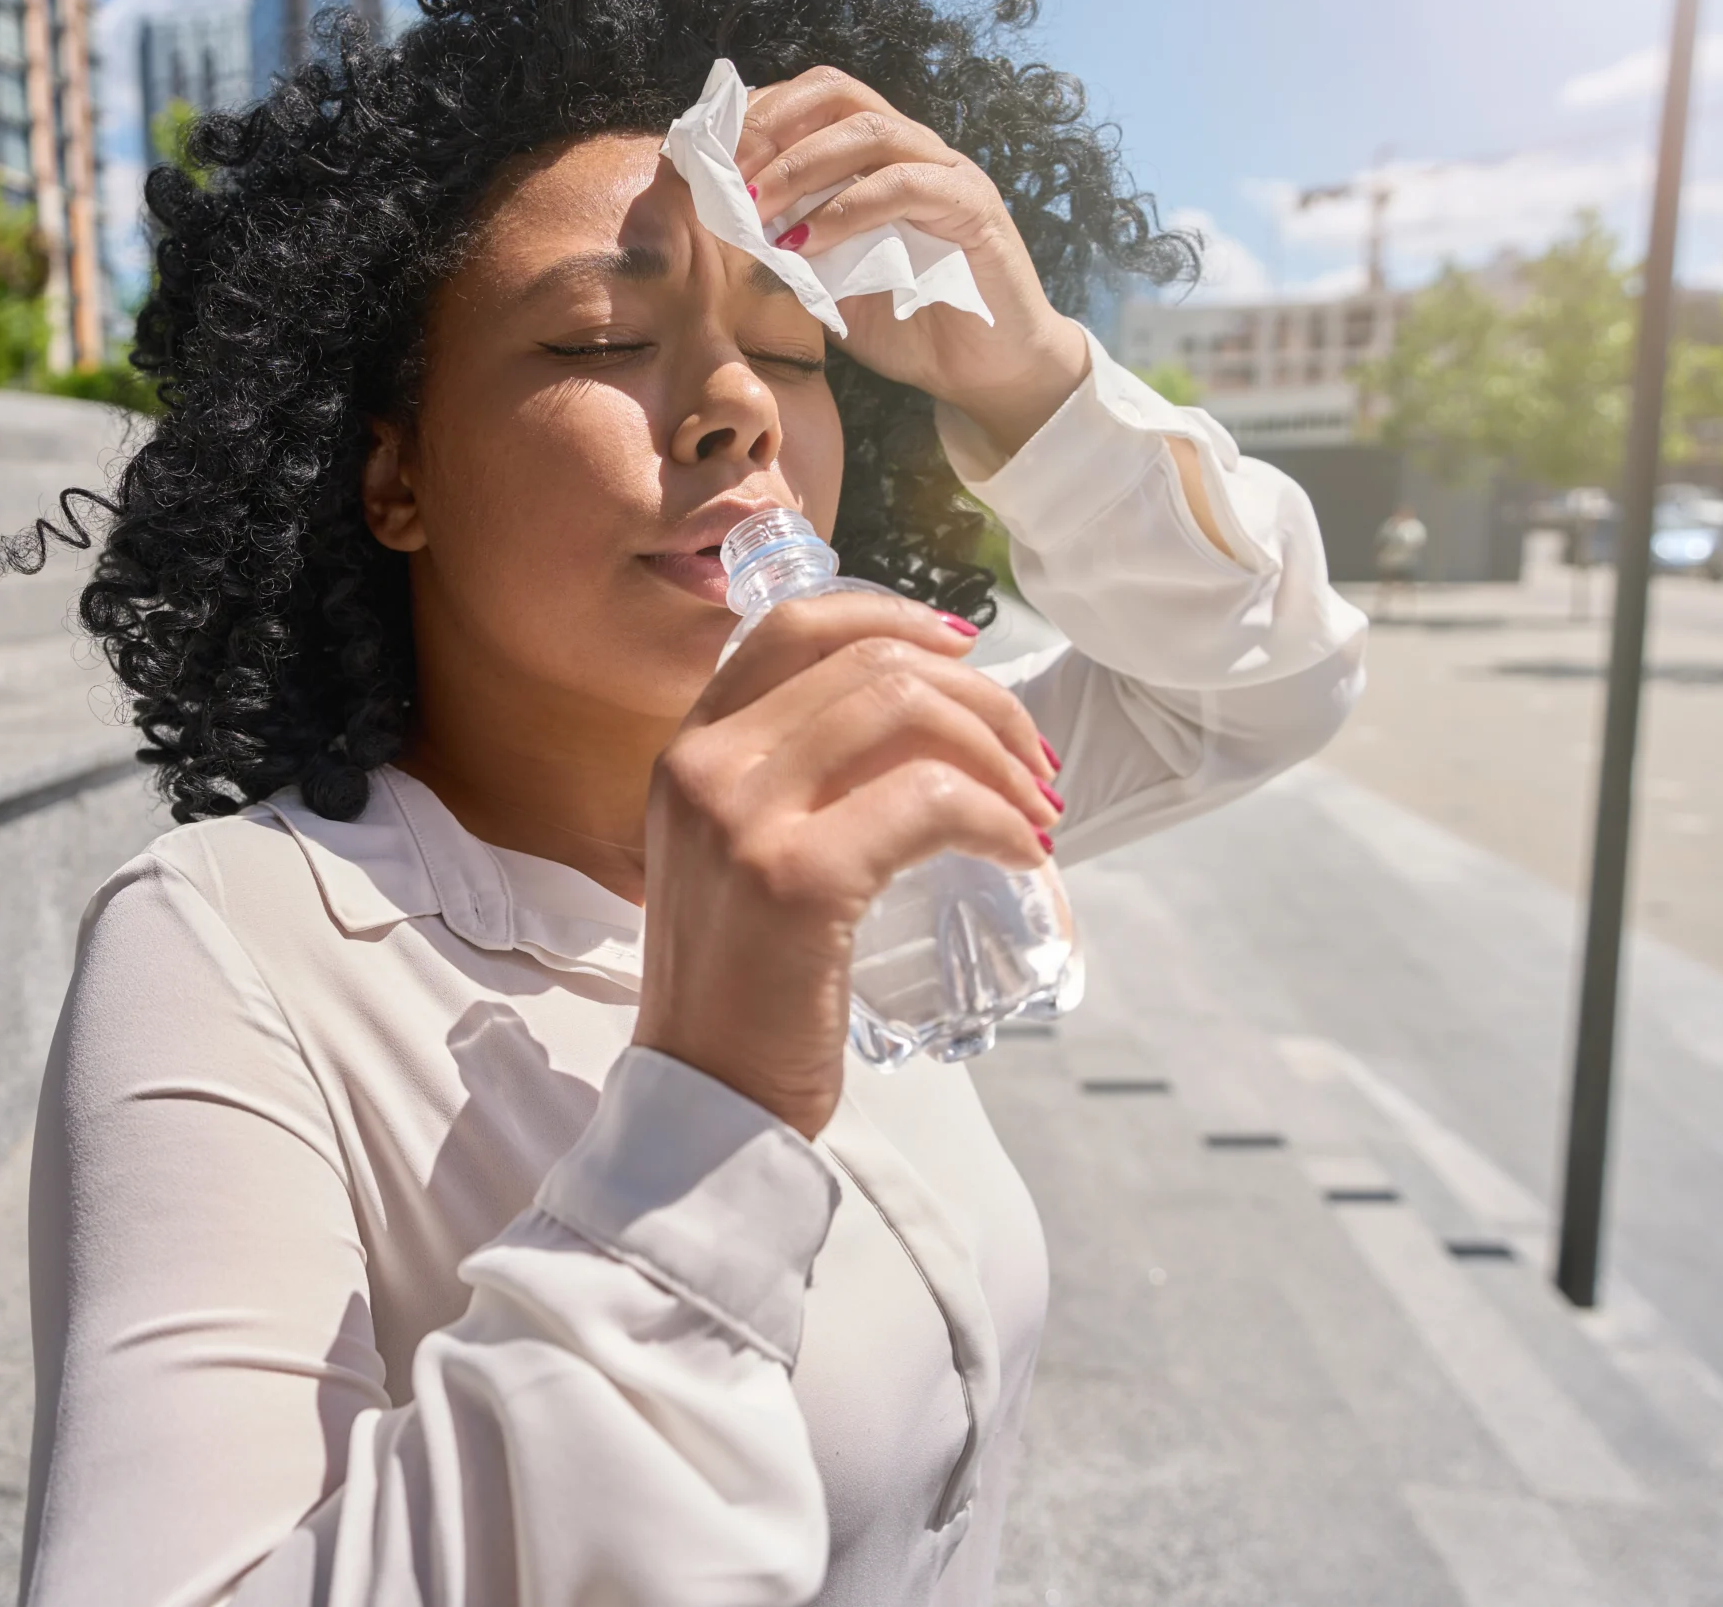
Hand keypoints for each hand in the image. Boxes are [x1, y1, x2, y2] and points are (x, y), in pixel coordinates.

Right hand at [634, 594, 1060, 1137]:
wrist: (705, 1104)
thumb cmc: (743, 994)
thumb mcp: (734, 861)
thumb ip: (788, 788)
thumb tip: (917, 734)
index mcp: (685, 751)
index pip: (793, 627)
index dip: (892, 617)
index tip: (965, 652)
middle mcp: (703, 765)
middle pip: (869, 662)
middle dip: (979, 696)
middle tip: (1034, 760)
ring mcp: (742, 816)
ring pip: (906, 708)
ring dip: (999, 749)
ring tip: (1037, 809)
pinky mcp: (796, 877)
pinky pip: (931, 800)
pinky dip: (997, 816)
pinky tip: (1022, 853)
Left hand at [737, 66, 1090, 457]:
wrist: (985, 372)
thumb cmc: (908, 323)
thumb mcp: (831, 281)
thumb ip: (790, 246)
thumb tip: (724, 226)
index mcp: (877, 157)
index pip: (813, 100)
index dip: (758, 117)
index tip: (708, 157)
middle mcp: (914, 149)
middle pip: (838, 92)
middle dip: (771, 127)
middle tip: (727, 176)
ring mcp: (947, 172)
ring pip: (870, 131)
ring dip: (801, 166)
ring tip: (757, 208)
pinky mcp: (973, 209)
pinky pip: (906, 186)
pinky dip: (848, 209)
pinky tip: (806, 242)